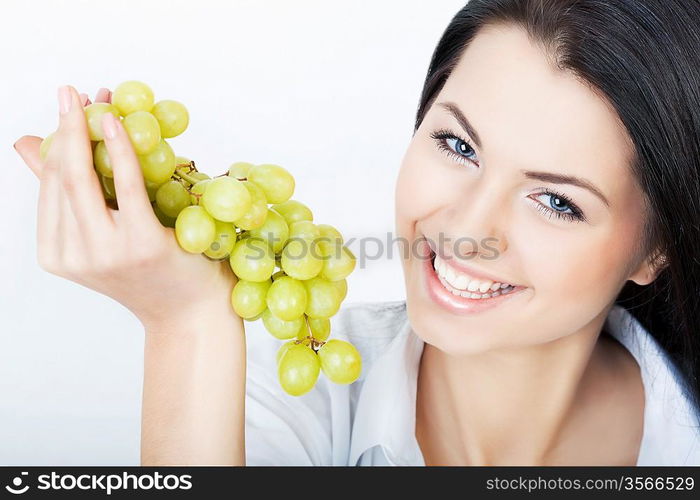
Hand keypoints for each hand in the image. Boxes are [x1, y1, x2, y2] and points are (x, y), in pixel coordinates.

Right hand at [13, 85, 237, 330]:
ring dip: (90, 130)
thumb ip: (67, 193)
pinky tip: (117, 122)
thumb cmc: (151, 273)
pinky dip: (119, 148)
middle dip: (66, 127)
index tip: (66, 105)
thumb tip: (26, 144)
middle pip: (61, 177)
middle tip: (70, 90)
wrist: (191, 313)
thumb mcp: (102, 234)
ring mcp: (104, 252)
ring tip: (99, 99)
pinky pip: (124, 185)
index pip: (50, 186)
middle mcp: (74, 256)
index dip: (56, 140)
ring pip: (83, 179)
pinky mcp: (139, 243)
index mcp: (56, 255)